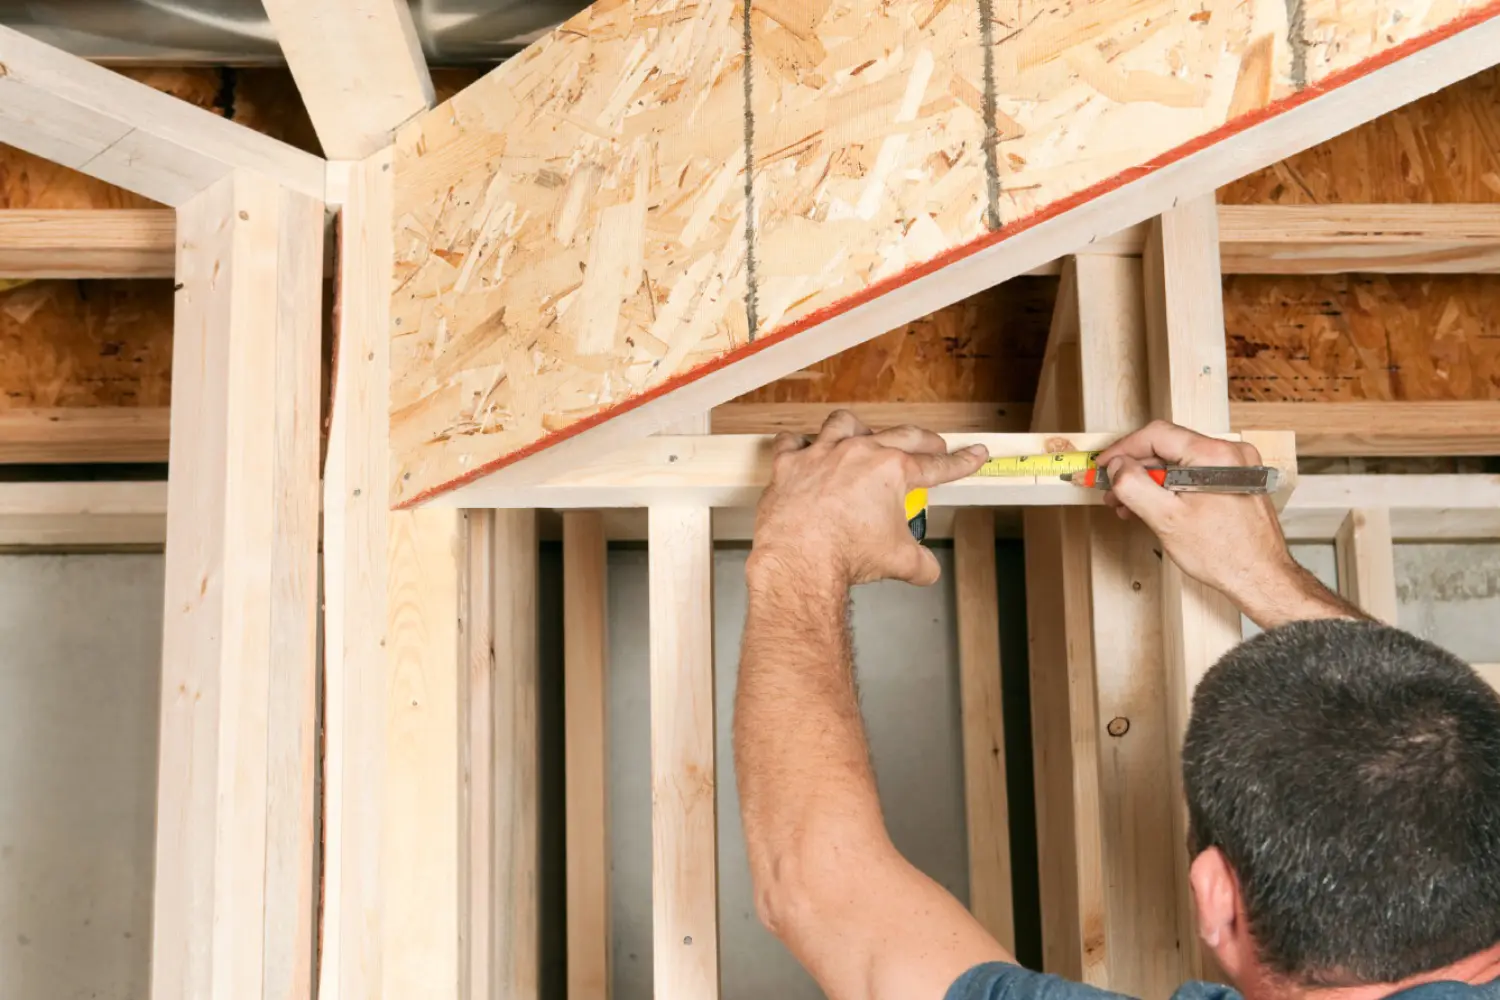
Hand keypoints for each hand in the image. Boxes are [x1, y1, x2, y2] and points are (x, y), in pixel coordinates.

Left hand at [749, 410, 988, 587]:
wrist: (800, 559)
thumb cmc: (847, 554)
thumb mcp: (900, 562)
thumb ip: (921, 563)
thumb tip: (927, 570)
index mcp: (892, 471)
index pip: (937, 466)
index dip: (961, 462)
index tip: (974, 455)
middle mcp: (859, 452)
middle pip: (901, 436)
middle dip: (924, 440)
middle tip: (934, 445)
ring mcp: (821, 454)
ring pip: (844, 424)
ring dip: (859, 428)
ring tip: (865, 436)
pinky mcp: (789, 464)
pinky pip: (792, 442)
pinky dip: (799, 445)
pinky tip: (804, 450)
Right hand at [1094, 421, 1298, 605]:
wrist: (1261, 578)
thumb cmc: (1225, 555)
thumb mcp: (1166, 519)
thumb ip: (1134, 485)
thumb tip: (1117, 466)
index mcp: (1215, 455)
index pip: (1156, 434)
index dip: (1123, 449)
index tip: (1104, 465)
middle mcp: (1230, 454)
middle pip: (1168, 447)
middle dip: (1135, 469)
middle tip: (1112, 490)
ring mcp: (1236, 467)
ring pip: (1180, 461)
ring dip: (1151, 480)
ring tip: (1130, 504)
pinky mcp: (1237, 480)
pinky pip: (1195, 473)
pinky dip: (1171, 486)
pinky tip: (1155, 505)